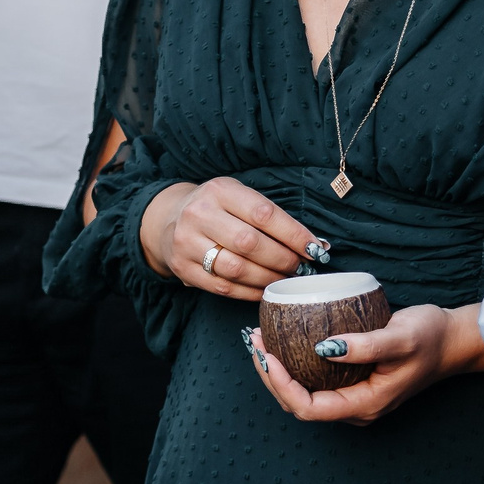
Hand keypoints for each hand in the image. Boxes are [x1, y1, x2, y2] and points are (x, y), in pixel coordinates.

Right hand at [141, 178, 317, 297]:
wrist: (169, 220)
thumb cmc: (217, 209)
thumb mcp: (238, 197)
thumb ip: (271, 217)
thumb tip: (315, 245)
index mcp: (219, 191)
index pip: (264, 214)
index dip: (294, 234)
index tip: (315, 248)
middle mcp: (198, 214)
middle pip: (250, 243)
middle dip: (282, 259)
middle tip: (299, 267)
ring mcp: (186, 242)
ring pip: (236, 268)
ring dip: (268, 278)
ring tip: (284, 279)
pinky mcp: (181, 268)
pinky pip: (222, 286)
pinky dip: (249, 292)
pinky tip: (264, 289)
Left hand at [250, 305, 483, 424]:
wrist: (454, 339)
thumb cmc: (432, 337)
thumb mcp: (400, 337)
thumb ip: (366, 346)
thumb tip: (324, 349)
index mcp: (365, 404)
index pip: (308, 408)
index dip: (281, 386)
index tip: (268, 355)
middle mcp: (355, 407)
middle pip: (298, 404)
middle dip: (271, 377)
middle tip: (256, 343)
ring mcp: (353, 396)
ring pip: (303, 394)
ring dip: (278, 371)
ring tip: (261, 341)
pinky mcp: (352, 383)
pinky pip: (313, 381)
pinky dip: (293, 364)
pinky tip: (282, 341)